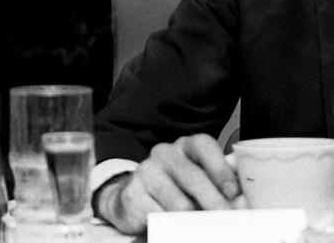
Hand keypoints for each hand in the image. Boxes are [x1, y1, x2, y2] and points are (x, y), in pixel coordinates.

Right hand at [95, 134, 243, 234]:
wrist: (137, 198)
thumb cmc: (179, 189)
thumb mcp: (201, 181)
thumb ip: (221, 186)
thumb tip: (244, 203)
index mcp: (186, 146)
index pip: (203, 145)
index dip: (220, 167)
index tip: (234, 192)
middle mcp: (165, 153)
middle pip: (192, 177)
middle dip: (215, 203)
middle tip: (229, 223)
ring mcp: (146, 170)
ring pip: (178, 202)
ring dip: (196, 221)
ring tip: (205, 231)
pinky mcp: (133, 192)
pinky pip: (159, 216)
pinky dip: (173, 229)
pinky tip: (179, 231)